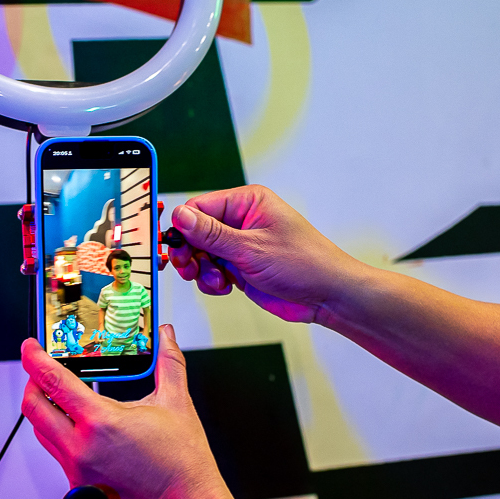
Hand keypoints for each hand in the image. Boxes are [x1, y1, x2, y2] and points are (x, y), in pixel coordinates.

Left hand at [20, 324, 231, 498]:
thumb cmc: (183, 465)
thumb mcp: (177, 404)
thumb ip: (169, 363)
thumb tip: (166, 335)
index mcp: (101, 421)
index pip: (52, 381)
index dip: (34, 359)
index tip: (29, 347)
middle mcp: (82, 448)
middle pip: (33, 408)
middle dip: (31, 383)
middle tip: (39, 371)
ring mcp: (77, 472)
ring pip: (42, 433)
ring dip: (44, 411)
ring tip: (59, 398)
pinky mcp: (79, 489)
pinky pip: (58, 456)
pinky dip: (62, 437)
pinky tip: (80, 431)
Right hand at [168, 185, 365, 323]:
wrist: (327, 295)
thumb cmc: (304, 264)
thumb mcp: (251, 248)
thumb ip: (212, 234)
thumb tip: (181, 216)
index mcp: (247, 202)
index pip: (199, 206)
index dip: (182, 226)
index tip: (173, 246)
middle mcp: (242, 220)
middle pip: (195, 231)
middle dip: (191, 252)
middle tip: (188, 267)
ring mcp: (241, 244)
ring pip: (201, 253)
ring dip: (202, 270)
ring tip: (218, 280)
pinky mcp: (241, 265)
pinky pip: (212, 269)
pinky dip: (212, 280)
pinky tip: (226, 286)